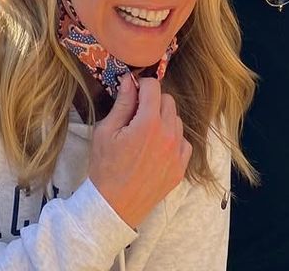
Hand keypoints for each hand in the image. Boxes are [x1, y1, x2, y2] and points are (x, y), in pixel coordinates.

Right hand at [88, 74, 191, 228]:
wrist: (112, 207)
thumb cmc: (105, 168)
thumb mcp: (106, 131)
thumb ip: (122, 103)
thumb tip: (129, 80)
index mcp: (148, 123)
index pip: (153, 87)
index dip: (141, 85)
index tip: (133, 93)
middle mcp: (168, 135)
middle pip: (168, 101)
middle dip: (152, 102)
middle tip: (137, 115)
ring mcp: (177, 153)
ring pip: (176, 120)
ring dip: (163, 120)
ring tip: (145, 134)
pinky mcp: (180, 168)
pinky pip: (183, 142)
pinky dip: (173, 140)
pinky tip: (156, 148)